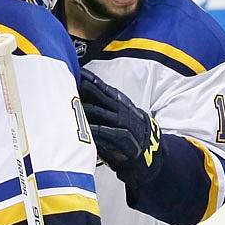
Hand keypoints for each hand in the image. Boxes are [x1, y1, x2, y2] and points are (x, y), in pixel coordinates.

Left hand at [79, 67, 162, 182]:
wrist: (151, 153)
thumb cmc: (129, 133)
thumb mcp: (118, 116)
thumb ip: (102, 107)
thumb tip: (79, 97)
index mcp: (121, 103)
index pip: (104, 88)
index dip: (91, 79)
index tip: (78, 71)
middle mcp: (123, 111)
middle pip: (102, 97)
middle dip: (88, 89)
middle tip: (73, 82)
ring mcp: (125, 124)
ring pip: (104, 113)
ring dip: (89, 108)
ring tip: (74, 104)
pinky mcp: (126, 140)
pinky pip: (110, 133)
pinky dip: (98, 130)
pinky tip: (87, 128)